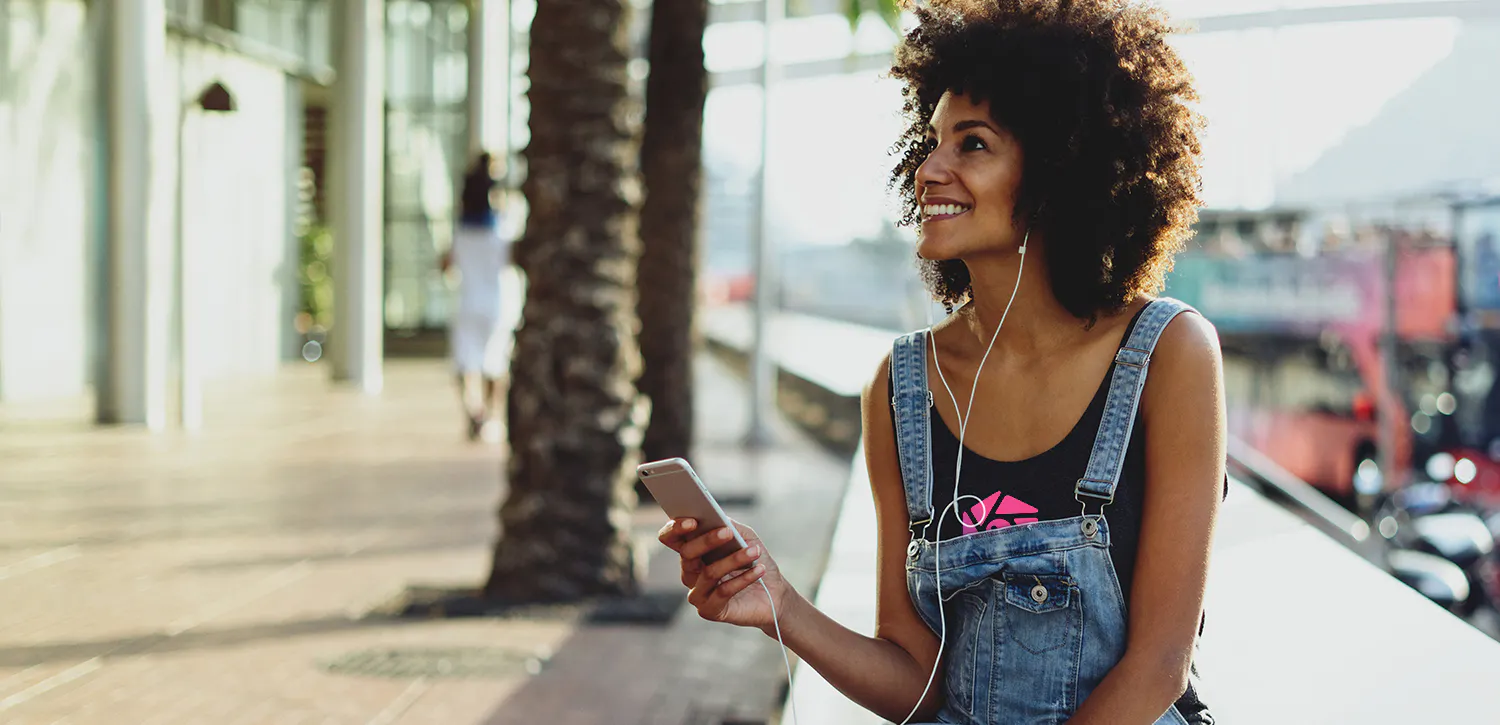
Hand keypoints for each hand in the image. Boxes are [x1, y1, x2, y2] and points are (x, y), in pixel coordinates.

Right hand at [657, 518, 795, 633]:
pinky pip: (723, 592)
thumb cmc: (756, 561)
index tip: (692, 521)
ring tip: (755, 551)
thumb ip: (730, 526)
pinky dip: (743, 579)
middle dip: (707, 541)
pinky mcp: (710, 610)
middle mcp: (690, 573)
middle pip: (687, 554)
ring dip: (734, 560)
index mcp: (693, 552)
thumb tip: (718, 518)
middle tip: (727, 532)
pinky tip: (759, 570)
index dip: (675, 529)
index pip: (671, 538)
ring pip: (709, 573)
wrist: (774, 594)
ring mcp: (698, 593)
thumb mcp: (746, 537)